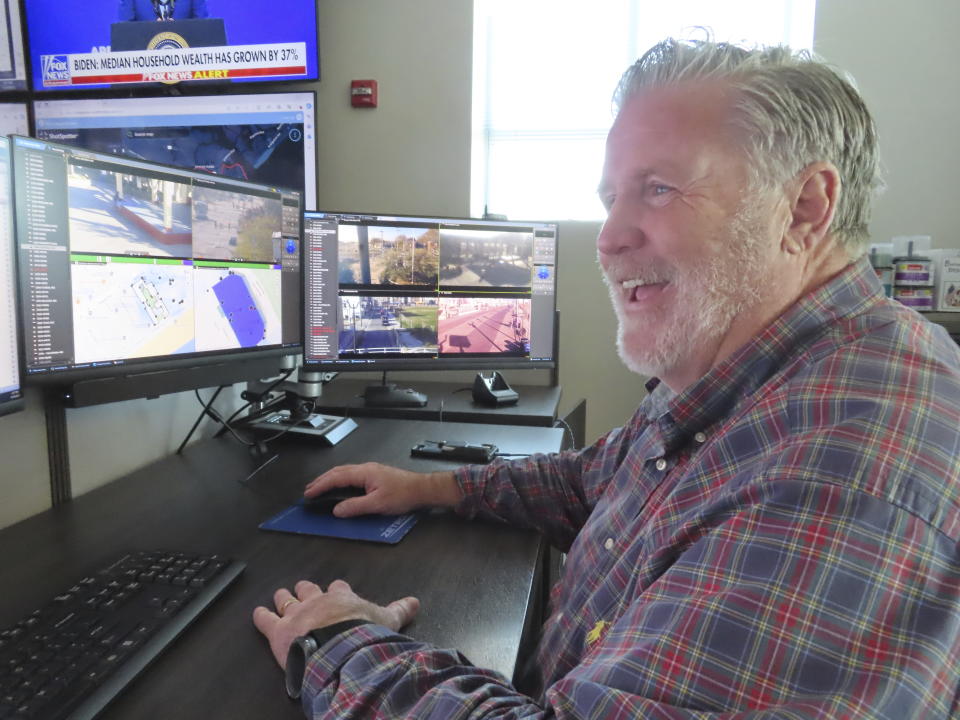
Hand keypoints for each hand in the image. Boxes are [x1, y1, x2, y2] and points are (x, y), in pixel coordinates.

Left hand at [252, 579, 418, 668]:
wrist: (340, 646)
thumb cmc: (364, 633)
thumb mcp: (387, 621)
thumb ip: (400, 610)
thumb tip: (416, 601)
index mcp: (342, 599)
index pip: (338, 588)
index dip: (336, 589)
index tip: (336, 588)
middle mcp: (318, 601)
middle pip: (309, 590)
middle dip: (306, 589)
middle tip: (303, 588)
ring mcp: (297, 614)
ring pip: (286, 600)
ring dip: (283, 597)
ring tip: (280, 594)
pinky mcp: (279, 631)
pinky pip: (265, 620)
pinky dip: (260, 616)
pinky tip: (257, 613)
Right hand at [305, 462, 460, 516]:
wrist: (421, 489)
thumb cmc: (403, 494)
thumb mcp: (378, 504)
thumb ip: (355, 507)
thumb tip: (337, 510)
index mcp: (364, 472)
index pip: (336, 478)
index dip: (320, 486)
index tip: (309, 494)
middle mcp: (365, 469)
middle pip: (338, 472)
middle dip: (321, 481)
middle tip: (309, 491)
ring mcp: (370, 471)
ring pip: (344, 472)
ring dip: (330, 480)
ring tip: (319, 488)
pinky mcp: (375, 476)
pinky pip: (351, 475)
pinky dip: (340, 481)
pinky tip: (339, 487)